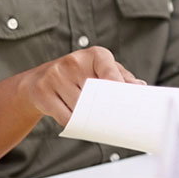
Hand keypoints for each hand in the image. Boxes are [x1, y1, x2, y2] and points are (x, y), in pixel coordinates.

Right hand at [16, 46, 141, 124]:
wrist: (38, 81)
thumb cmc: (78, 76)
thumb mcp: (101, 71)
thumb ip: (121, 77)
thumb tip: (140, 86)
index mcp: (95, 54)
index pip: (111, 73)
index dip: (120, 90)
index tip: (126, 104)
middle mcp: (74, 61)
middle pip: (97, 96)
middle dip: (105, 109)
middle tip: (114, 121)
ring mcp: (56, 75)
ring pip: (81, 109)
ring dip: (89, 118)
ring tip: (91, 117)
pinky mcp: (43, 91)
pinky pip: (66, 117)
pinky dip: (74, 123)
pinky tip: (75, 119)